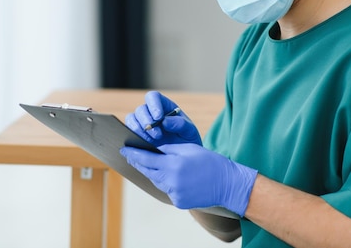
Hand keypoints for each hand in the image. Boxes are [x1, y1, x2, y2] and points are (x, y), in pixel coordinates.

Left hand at [120, 143, 257, 216]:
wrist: (227, 183)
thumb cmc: (210, 162)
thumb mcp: (188, 149)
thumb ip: (168, 150)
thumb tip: (153, 150)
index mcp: (174, 164)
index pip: (146, 159)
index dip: (133, 154)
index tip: (123, 149)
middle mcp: (172, 181)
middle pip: (148, 171)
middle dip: (139, 163)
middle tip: (130, 155)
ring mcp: (175, 193)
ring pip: (157, 181)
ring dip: (153, 173)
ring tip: (148, 164)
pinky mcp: (179, 202)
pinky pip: (167, 190)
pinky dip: (166, 183)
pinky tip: (170, 177)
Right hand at [125, 91, 201, 145]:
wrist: (182, 157)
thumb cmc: (187, 140)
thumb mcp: (190, 131)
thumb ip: (181, 124)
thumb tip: (165, 121)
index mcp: (163, 106)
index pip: (153, 97)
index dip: (153, 104)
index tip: (159, 117)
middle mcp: (150, 113)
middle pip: (140, 110)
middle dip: (146, 122)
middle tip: (157, 135)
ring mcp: (141, 124)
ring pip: (131, 120)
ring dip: (139, 130)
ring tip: (151, 142)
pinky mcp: (136, 136)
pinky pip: (128, 133)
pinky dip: (132, 139)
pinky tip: (142, 147)